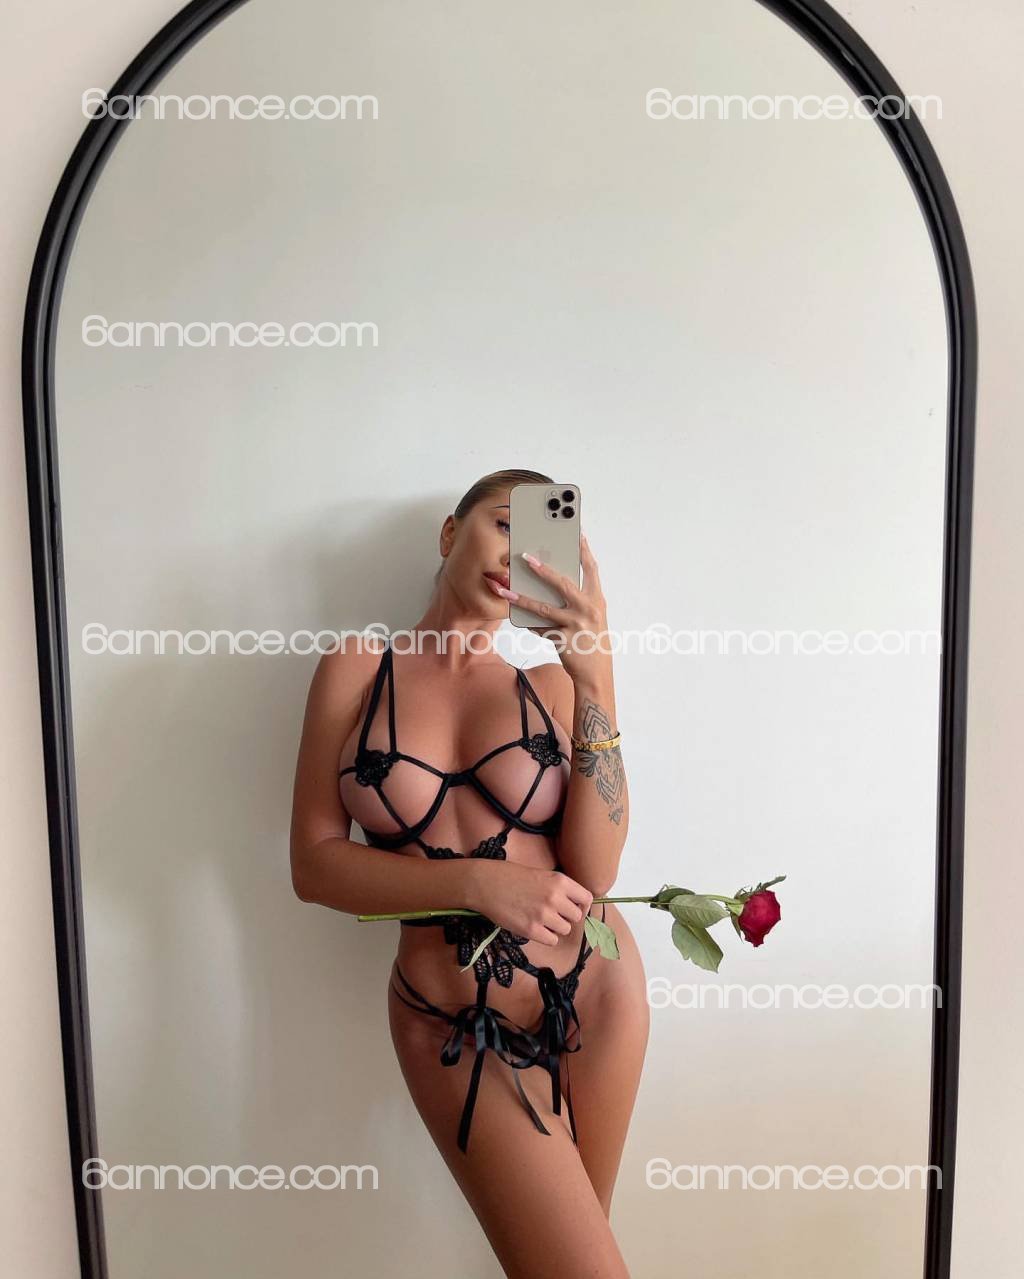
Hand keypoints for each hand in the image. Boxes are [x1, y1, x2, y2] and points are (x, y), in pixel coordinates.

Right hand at [465, 859, 593, 945]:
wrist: (485, 884)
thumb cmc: (511, 876)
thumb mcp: (541, 874)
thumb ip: (559, 888)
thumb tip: (574, 904)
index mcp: (560, 881)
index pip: (586, 899)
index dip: (582, 905)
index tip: (574, 907)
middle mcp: (555, 898)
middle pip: (577, 917)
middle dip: (566, 916)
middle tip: (552, 913)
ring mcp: (543, 915)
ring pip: (565, 930)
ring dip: (556, 927)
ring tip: (541, 919)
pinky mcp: (531, 930)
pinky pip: (552, 940)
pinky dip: (546, 936)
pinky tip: (536, 928)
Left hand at [488, 532, 609, 683]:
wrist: (595, 673)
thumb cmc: (592, 641)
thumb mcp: (593, 616)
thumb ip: (579, 599)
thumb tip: (554, 582)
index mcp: (597, 599)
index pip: (591, 569)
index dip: (583, 550)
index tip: (575, 534)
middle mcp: (588, 609)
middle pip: (562, 583)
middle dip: (542, 569)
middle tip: (525, 557)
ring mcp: (575, 624)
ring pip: (543, 607)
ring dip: (521, 598)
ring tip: (506, 590)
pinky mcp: (562, 639)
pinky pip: (539, 627)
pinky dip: (528, 622)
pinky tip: (515, 616)